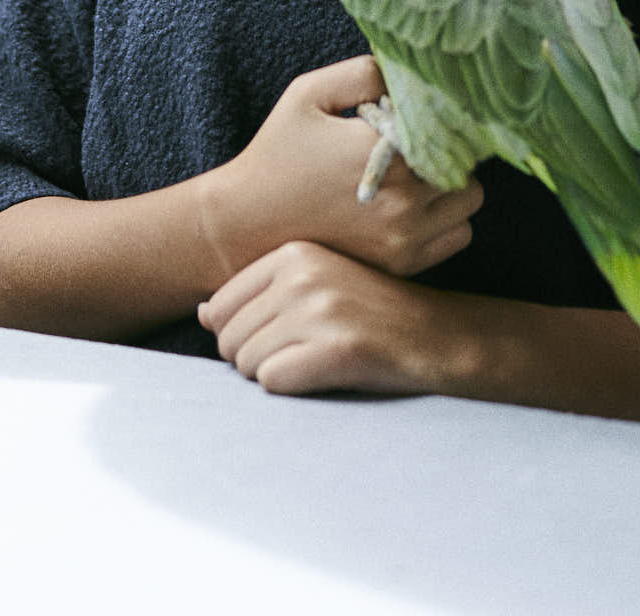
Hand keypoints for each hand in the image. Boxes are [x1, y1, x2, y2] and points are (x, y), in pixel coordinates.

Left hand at [198, 241, 454, 395]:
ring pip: (246, 364)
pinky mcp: (336, 349)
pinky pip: (273, 382)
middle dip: (254, 357)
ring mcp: (320, 311)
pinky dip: (293, 387)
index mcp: (294, 252)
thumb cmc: (371, 311)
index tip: (280, 335)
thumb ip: (259, 292)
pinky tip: (326, 372)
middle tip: (302, 351)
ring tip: (316, 358)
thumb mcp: (318, 282)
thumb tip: (202, 313)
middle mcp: (302, 275)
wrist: (436, 335)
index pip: (218, 306)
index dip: (240, 333)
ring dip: (275, 373)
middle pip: (227, 339)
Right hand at [202, 56, 481, 283]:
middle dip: (448, 151)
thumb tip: (407, 72)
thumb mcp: (309, 93)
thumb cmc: (277, 152)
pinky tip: (412, 206)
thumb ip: (363, 72)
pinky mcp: (400, 266)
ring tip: (416, 176)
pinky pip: (456, 237)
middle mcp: (403, 200)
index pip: (453, 126)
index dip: (443, 116)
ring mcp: (404, 238)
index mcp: (386, 151)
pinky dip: (444, 222)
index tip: (423, 114)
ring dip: (451, 187)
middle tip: (417, 146)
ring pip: (468, 203)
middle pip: (467, 164)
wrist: (245, 224)